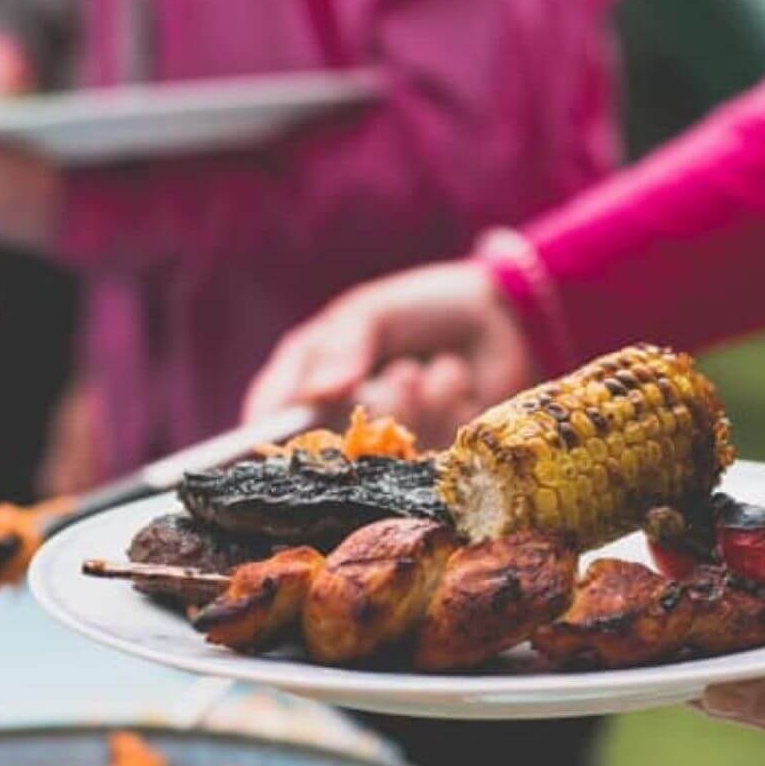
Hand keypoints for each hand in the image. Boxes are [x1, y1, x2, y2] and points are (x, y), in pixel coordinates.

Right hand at [243, 260, 532, 449]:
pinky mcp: (428, 459)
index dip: (264, 442)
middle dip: (373, 405)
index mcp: (306, 379)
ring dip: (414, 400)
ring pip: (384, 447)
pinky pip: (429, 448)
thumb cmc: (422, 306)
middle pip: (329, 445)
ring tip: (427, 368)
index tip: (276, 449)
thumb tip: (319, 394)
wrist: (500, 316)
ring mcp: (383, 444)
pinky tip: (456, 381)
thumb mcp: (371, 312)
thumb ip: (341, 346)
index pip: (268, 421)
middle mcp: (338, 420)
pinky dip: (446, 405)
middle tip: (403, 370)